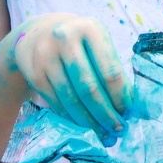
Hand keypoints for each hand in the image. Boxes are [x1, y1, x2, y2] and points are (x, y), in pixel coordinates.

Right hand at [11, 13, 132, 139]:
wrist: (36, 34)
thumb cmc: (78, 42)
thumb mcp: (96, 45)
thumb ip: (111, 70)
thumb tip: (126, 108)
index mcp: (90, 29)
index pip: (110, 71)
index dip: (120, 98)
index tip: (127, 114)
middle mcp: (65, 39)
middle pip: (89, 88)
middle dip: (105, 114)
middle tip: (117, 130)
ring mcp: (46, 56)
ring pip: (71, 99)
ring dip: (89, 121)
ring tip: (102, 133)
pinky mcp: (34, 73)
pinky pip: (57, 103)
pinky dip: (71, 118)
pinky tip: (83, 124)